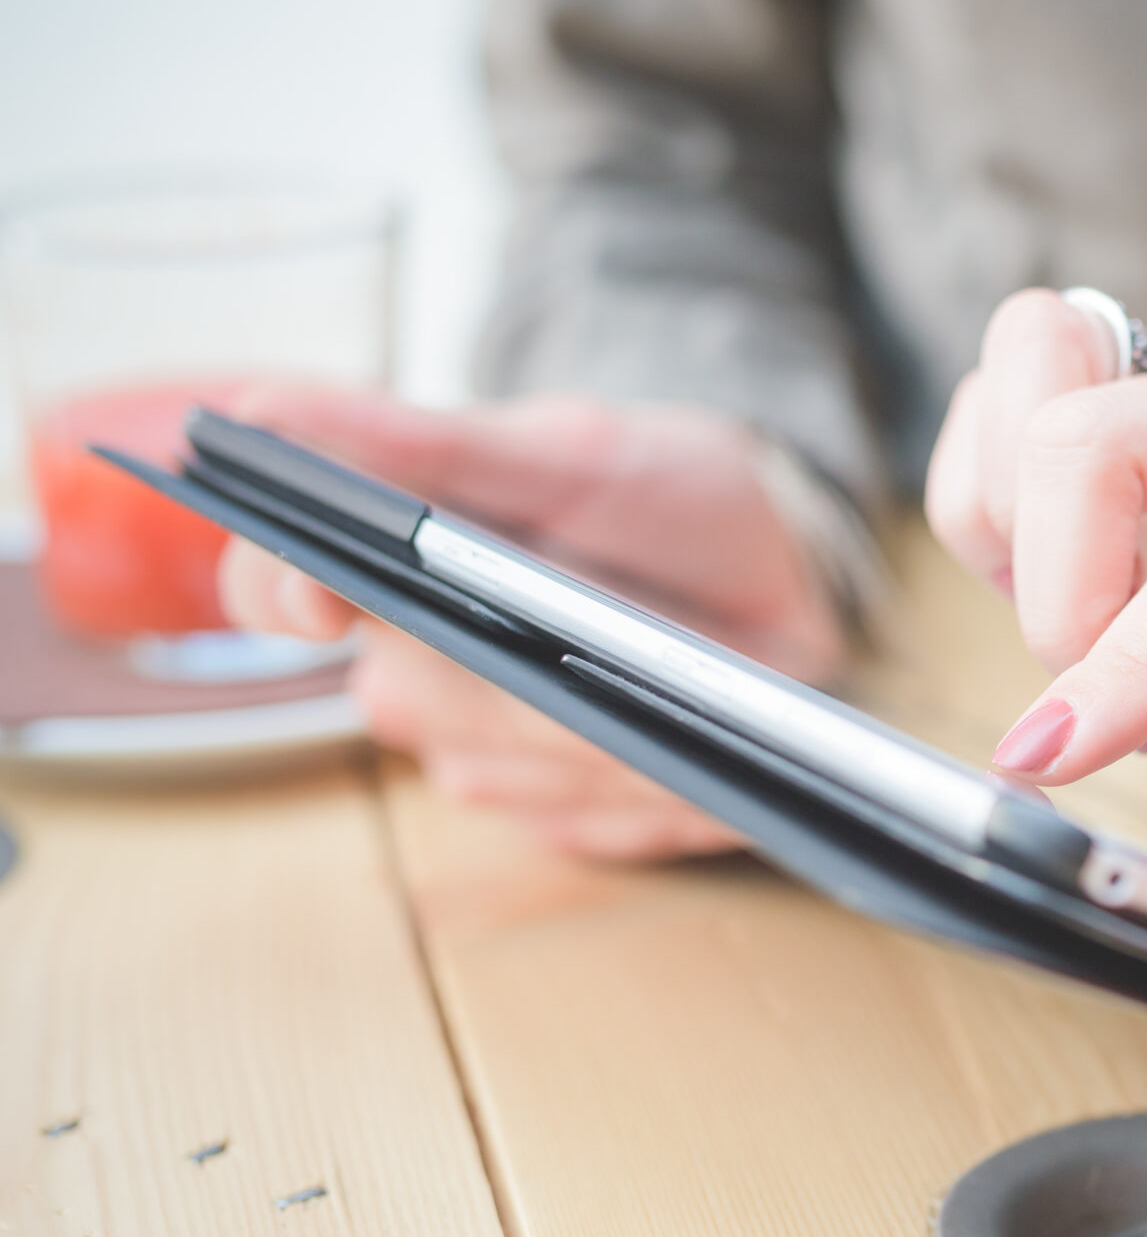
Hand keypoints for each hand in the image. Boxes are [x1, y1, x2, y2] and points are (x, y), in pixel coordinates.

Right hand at [218, 386, 844, 859]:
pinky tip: (698, 751)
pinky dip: (649, 790)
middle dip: (505, 672)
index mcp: (395, 567)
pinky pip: (583, 825)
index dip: (282, 595)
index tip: (323, 602)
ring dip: (592, 734)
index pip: (277, 588)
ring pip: (499, 770)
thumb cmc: (675, 493)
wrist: (793, 568)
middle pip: (408, 699)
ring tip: (675, 686)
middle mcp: (422, 669)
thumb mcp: (567, 447)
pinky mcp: (565, 814)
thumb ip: (421, 443)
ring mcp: (489, 748)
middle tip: (604, 635)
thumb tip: (263, 411)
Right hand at [925, 289, 1146, 789]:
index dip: (1138, 654)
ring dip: (1006, 523)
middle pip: (1092, 424)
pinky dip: (994, 514)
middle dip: (1048, 583)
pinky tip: (1076, 606)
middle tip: (1090, 714)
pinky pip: (1003, 411)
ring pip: (1029, 368)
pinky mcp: (1138, 413)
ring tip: (1088, 642)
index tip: (1064, 754)